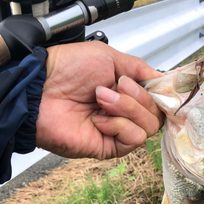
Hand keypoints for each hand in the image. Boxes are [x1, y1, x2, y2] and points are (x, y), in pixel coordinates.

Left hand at [36, 42, 163, 159]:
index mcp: (126, 91)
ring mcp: (117, 130)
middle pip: (157, 114)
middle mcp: (124, 112)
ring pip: (149, 127)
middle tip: (115, 86)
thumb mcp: (109, 56)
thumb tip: (163, 80)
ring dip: (127, 109)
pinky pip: (134, 139)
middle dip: (138, 98)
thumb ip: (139, 68)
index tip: (161, 87)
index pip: (158, 99)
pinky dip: (120, 125)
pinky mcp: (109, 147)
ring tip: (101, 99)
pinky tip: (99, 120)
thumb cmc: (67, 69)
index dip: (162, 94)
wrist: (41, 88)